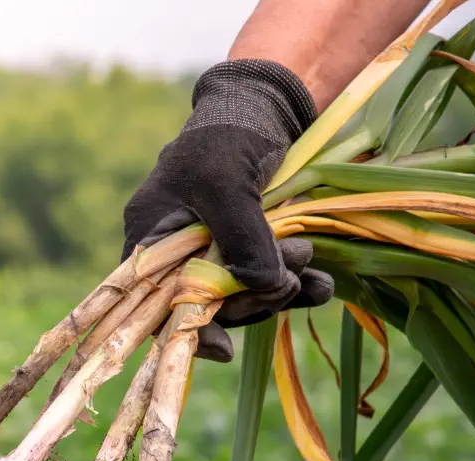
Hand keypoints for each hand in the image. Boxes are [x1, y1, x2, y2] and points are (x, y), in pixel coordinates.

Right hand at [122, 59, 334, 361]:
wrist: (270, 100)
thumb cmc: (229, 133)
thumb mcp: (225, 183)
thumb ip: (241, 239)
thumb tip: (265, 291)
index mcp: (151, 236)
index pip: (153, 302)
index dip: (181, 329)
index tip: (221, 347)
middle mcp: (179, 250)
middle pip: (206, 305)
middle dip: (250, 299)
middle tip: (290, 278)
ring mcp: (217, 249)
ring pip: (243, 296)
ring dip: (280, 292)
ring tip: (313, 271)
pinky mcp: (253, 245)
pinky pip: (271, 282)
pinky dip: (298, 287)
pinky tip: (323, 283)